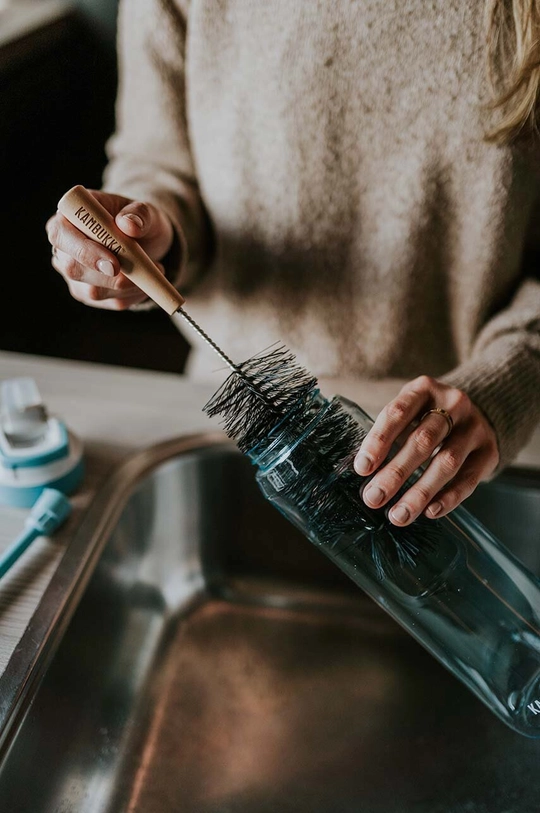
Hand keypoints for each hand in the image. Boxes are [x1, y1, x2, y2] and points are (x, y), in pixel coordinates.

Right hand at [46, 190, 173, 309]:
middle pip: (73, 269)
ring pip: (94, 291)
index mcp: (67, 218)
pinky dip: (135, 294)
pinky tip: (147, 281)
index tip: (114, 263)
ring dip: (129, 285)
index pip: (60, 234)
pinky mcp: (89, 294)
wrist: (147, 239)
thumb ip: (138, 213)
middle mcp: (64, 249)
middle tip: (141, 271)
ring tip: (154, 269)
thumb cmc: (138, 219)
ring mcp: (74, 275)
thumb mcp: (144, 209)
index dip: (84, 250)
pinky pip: (112, 302)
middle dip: (109, 276)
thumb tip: (129, 225)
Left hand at [353, 376, 498, 524]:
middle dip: (395, 473)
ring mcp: (474, 427)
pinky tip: (429, 512)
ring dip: (419, 492)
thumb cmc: (427, 417)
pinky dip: (448, 498)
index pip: (398, 413)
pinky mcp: (489, 451)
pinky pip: (469, 479)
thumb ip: (389, 436)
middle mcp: (453, 404)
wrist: (475, 414)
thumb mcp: (409, 413)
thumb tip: (365, 471)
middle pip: (423, 440)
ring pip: (446, 462)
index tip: (362, 468)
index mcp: (424, 389)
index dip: (378, 441)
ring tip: (398, 515)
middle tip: (374, 497)